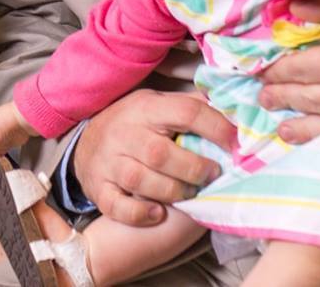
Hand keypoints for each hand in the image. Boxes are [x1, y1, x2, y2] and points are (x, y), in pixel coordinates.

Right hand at [70, 90, 233, 227]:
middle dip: (194, 169)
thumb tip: (232, 111)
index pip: (186, 112)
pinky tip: (158, 212)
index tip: (235, 144)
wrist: (85, 143)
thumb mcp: (156, 105)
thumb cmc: (132, 124)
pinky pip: (118, 206)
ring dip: (173, 192)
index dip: (216, 128)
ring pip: (142, 181)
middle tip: (211, 175)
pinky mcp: (99, 189)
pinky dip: (140, 214)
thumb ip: (188, 108)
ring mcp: (109, 162)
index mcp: (145, 108)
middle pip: (161, 153)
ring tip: (189, 193)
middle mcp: (124, 133)